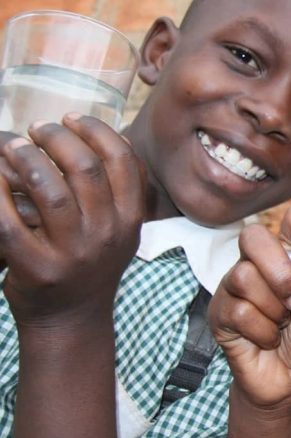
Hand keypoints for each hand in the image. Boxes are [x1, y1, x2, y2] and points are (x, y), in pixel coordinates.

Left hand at [0, 115, 144, 326]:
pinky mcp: (37, 267)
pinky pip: (9, 222)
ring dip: (27, 158)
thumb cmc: (91, 263)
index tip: (72, 118)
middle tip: (37, 129)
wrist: (72, 319)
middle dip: (57, 139)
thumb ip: (116, 191)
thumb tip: (92, 135)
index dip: (96, 131)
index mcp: (131, 219)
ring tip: (13, 146)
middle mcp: (107, 234)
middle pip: (85, 169)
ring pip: (50, 190)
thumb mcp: (120, 229)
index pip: (122, 160)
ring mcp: (73, 253)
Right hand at [209, 204, 290, 414]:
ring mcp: (235, 285)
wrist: (286, 383)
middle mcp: (259, 263)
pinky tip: (269, 338)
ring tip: (283, 324)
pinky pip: (237, 310)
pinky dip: (262, 330)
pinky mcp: (220, 311)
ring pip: (244, 276)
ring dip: (273, 307)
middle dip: (279, 271)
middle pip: (254, 236)